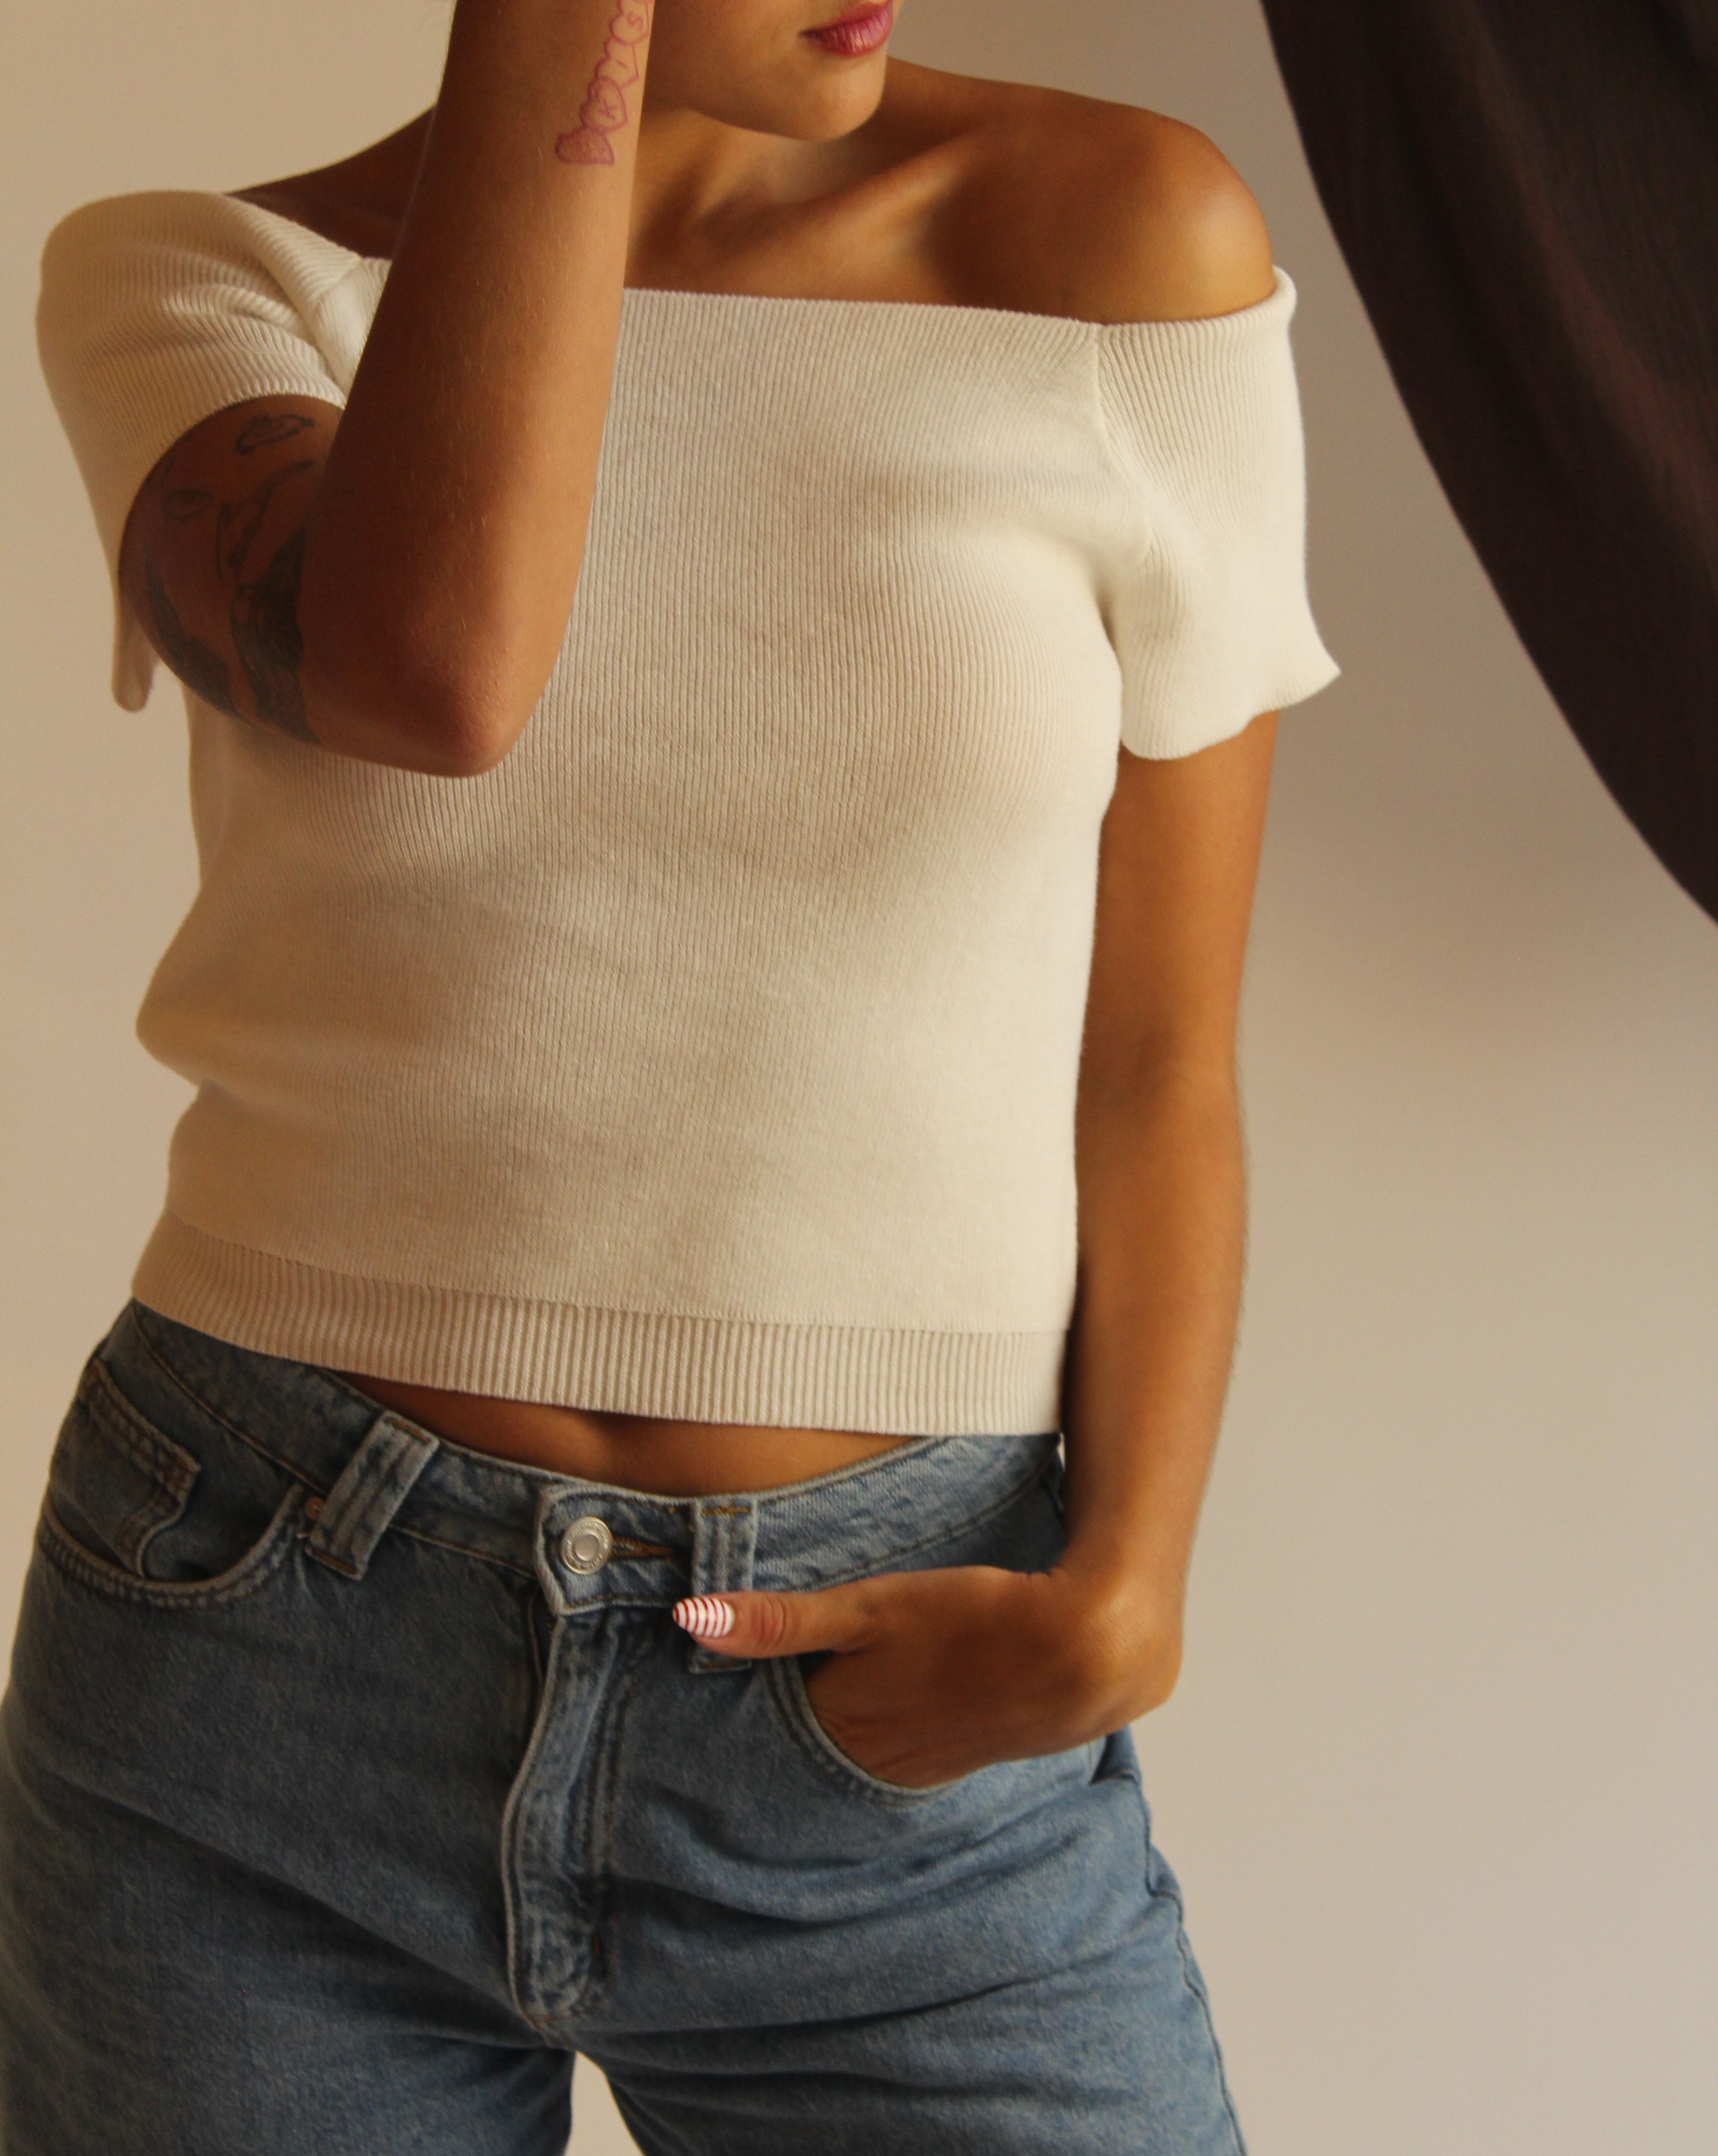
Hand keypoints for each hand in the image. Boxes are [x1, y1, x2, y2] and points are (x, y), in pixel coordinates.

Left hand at [673, 1564, 1180, 1788]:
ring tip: (811, 1728)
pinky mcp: (971, 1750)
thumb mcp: (868, 1608)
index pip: (770, 1738)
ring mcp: (930, 1762)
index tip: (694, 1731)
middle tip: (732, 1747)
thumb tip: (688, 1620)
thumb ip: (779, 1621)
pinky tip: (891, 1723)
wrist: (1083, 1651)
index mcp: (846, 1726)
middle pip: (812, 1757)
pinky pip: (909, 1759)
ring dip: (836, 1747)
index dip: (735, 1728)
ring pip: (862, 1761)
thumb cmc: (971, 1620)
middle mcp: (882, 1759)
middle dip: (778, 1746)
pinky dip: (887, 1746)